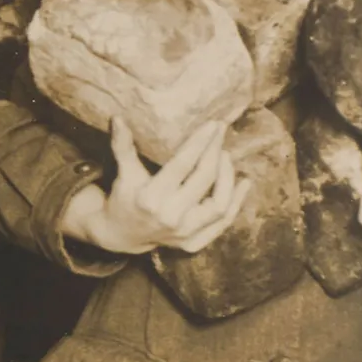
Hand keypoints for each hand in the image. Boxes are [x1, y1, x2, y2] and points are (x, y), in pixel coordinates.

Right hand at [61, 118, 249, 255]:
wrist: (122, 236)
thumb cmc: (124, 198)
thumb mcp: (124, 173)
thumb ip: (123, 146)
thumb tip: (118, 118)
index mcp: (151, 198)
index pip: (182, 165)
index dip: (199, 143)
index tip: (213, 125)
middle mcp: (171, 217)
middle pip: (203, 180)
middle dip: (214, 153)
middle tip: (220, 133)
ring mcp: (185, 233)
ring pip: (219, 204)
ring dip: (227, 178)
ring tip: (226, 156)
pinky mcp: (194, 243)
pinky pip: (222, 222)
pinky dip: (235, 203)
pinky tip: (243, 183)